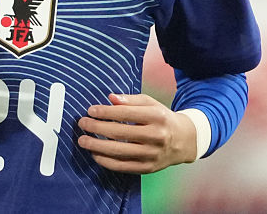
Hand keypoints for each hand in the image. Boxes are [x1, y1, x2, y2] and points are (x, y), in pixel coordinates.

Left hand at [77, 93, 197, 173]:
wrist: (184, 141)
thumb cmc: (162, 118)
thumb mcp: (151, 104)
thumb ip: (130, 100)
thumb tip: (110, 98)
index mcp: (157, 117)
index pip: (127, 113)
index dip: (106, 112)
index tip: (91, 110)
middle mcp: (156, 136)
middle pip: (120, 133)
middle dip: (97, 128)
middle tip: (82, 124)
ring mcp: (152, 154)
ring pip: (119, 151)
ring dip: (97, 146)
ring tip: (83, 141)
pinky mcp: (147, 168)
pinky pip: (122, 167)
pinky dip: (106, 161)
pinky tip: (95, 154)